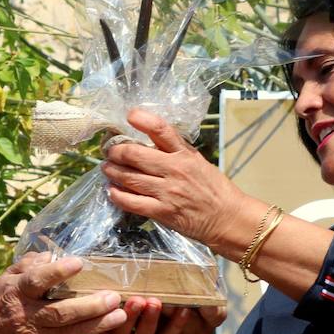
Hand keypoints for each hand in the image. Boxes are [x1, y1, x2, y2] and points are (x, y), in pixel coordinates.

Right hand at [0, 254, 126, 333]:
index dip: (57, 273)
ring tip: (120, 316)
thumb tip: (51, 255)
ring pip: (69, 333)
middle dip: (90, 306)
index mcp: (17, 293)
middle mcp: (26, 316)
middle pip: (60, 312)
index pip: (36, 281)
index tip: (79, 263)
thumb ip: (28, 264)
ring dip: (97, 325)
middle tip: (114, 297)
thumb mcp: (6, 279)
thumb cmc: (0, 304)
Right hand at [101, 297, 181, 333]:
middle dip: (129, 315)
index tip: (110, 297)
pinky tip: (183, 312)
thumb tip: (114, 289)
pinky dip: (175, 326)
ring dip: (150, 320)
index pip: (99, 330)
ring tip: (155, 302)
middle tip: (137, 299)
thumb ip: (111, 321)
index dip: (104, 314)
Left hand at [102, 109, 249, 250]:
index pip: (161, 129)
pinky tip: (112, 191)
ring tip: (107, 168)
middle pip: (134, 154)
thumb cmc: (213, 188)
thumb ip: (176, 150)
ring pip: (129, 178)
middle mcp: (174, 170)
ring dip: (112, 171)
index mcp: (184, 154)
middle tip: (109, 151)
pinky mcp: (162, 212)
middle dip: (115, 151)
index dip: (142, 119)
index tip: (129, 115)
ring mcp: (167, 192)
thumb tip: (150, 137)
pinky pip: (132, 202)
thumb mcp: (198, 161)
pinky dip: (117, 195)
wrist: (227, 217)